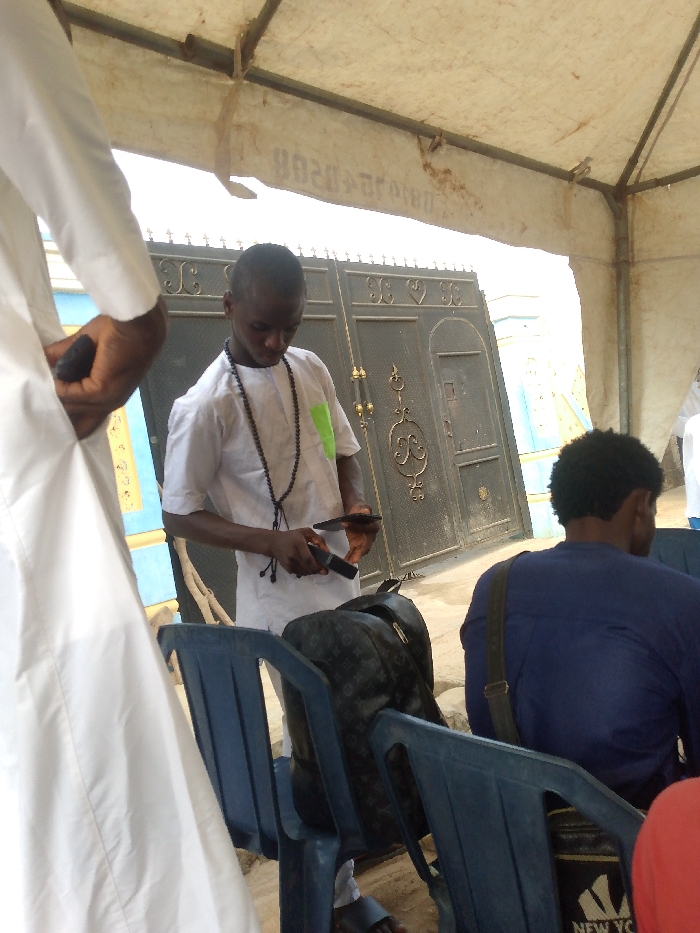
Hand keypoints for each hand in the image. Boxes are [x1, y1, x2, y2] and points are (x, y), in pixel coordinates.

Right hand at [44, 296, 167, 439]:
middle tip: (42, 402)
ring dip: (56, 397)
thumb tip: (43, 359)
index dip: (69, 415)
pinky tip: (55, 376)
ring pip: (73, 407)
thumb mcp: (85, 344)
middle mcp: (110, 402)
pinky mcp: (103, 391)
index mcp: (110, 394)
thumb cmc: (118, 331)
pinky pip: (73, 395)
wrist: (136, 324)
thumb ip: (64, 354)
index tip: (51, 406)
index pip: (87, 419)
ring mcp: (108, 399)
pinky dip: (61, 387)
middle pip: (80, 424)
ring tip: (44, 384)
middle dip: (61, 415)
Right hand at [268, 528, 329, 575]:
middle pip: (308, 568)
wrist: (274, 543)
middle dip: (317, 570)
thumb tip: (327, 551)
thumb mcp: (306, 532)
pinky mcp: (287, 569)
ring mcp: (289, 563)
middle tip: (323, 569)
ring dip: (312, 571)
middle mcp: (293, 555)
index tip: (325, 569)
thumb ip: (318, 539)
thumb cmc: (292, 536)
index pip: (308, 559)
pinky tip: (306, 566)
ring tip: (314, 566)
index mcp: (298, 544)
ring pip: (305, 572)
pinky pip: (300, 573)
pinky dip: (306, 572)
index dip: (317, 566)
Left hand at [343, 504, 379, 563]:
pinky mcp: (356, 544)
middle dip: (360, 553)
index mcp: (373, 526)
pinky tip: (345, 560)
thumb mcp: (360, 507)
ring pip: (360, 551)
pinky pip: (354, 551)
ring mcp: (363, 542)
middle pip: (366, 545)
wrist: (354, 512)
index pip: (367, 529)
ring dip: (355, 557)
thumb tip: (366, 511)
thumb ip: (363, 509)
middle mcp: (370, 536)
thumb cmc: (359, 509)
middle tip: (354, 559)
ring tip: (349, 562)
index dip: (357, 527)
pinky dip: (350, 556)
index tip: (344, 524)